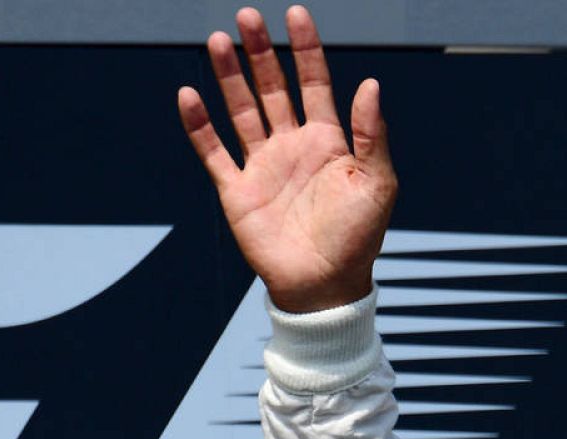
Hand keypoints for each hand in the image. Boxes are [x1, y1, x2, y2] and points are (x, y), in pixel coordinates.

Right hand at [177, 5, 396, 312]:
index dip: (306, 50)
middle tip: (247, 16)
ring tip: (219, 40)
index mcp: (329, 142)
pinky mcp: (237, 190)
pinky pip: (213, 151)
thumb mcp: (377, 183)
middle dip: (261, 52)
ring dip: (230, 76)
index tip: (296, 15)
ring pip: (242, 110)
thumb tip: (370, 84)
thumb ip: (371, 135)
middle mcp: (293, 146)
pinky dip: (200, 125)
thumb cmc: (359, 237)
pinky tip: (189, 95)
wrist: (325, 284)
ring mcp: (263, 166)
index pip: (315, 84)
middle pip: (273, 89)